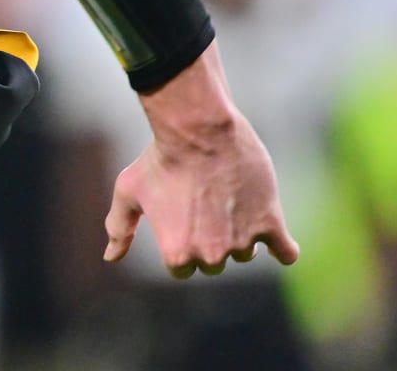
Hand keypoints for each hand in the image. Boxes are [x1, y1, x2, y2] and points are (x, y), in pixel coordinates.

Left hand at [104, 45, 301, 276]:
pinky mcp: (271, 225)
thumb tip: (110, 257)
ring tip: (225, 199)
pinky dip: (283, 249)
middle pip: (213, 262)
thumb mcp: (129, 191)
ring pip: (244, 252)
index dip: (181, 241)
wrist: (198, 130)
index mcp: (177, 253)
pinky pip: (286, 253)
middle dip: (208, 238)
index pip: (183, 267)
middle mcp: (211, 254)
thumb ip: (119, 228)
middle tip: (202, 204)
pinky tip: (278, 242)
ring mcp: (243, 242)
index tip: (181, 217)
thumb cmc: (160, 158)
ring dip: (238, 234)